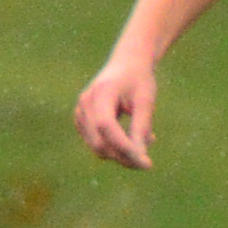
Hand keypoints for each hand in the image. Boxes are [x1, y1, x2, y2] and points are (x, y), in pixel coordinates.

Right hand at [76, 53, 158, 168]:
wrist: (127, 64)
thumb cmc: (139, 80)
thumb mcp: (145, 101)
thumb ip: (141, 128)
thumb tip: (141, 158)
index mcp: (101, 92)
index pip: (107, 127)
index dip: (125, 148)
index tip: (146, 164)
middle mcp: (85, 103)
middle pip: (100, 142)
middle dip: (124, 157)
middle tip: (147, 162)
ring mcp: (80, 113)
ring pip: (97, 148)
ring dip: (121, 154)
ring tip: (145, 141)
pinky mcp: (81, 121)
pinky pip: (96, 144)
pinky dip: (114, 148)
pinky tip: (133, 139)